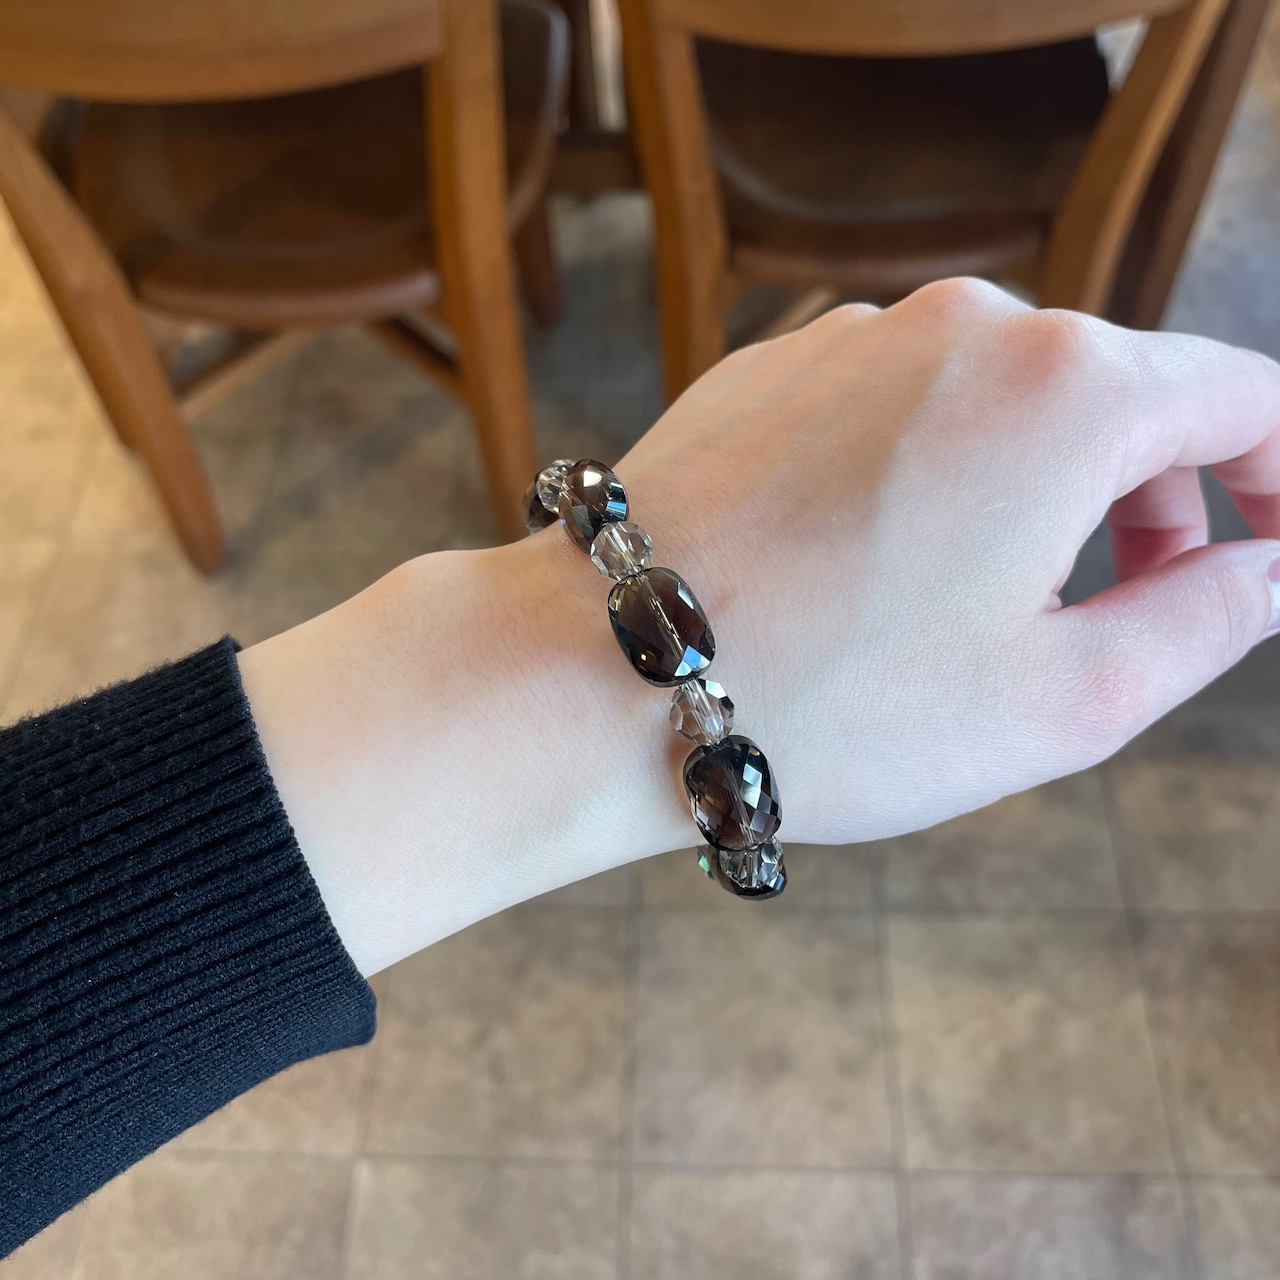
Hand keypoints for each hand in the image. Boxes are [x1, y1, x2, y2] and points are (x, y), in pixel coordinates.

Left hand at [238, 279, 1279, 973]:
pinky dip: (940, 464)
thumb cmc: (832, 701)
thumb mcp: (1065, 698)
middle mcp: (961, 322)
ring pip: (1005, 392)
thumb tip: (1271, 566)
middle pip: (1121, 388)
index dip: (1278, 474)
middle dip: (1159, 492)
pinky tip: (891, 558)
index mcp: (1065, 386)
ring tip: (1007, 595)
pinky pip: (902, 402)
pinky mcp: (773, 365)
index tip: (1268, 544)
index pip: (1240, 393)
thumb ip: (1204, 617)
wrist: (601, 673)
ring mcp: (854, 333)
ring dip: (1043, 481)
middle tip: (1142, 601)